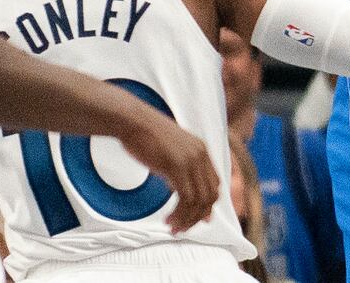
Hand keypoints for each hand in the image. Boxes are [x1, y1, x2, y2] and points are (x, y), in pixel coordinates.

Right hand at [118, 113, 218, 233]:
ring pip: (198, 200)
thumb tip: (185, 192)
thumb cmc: (147, 137)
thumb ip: (182, 167)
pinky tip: (168, 220)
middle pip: (210, 195)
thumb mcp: (172, 151)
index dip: (207, 205)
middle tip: (182, 228)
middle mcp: (201, 155)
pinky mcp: (176, 167)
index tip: (195, 219)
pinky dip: (179, 214)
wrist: (134, 121)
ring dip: (187, 219)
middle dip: (198, 216)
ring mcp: (190, 160)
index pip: (215, 184)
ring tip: (174, 227)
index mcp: (202, 150)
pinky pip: (186, 198)